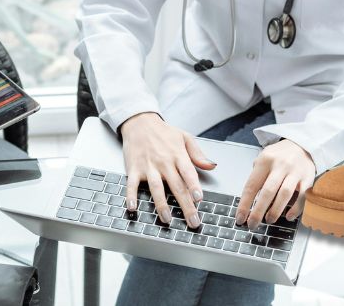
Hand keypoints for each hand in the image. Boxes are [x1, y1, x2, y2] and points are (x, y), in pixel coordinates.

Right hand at [119, 113, 215, 228]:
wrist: (139, 122)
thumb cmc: (163, 132)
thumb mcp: (184, 137)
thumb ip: (198, 154)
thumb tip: (212, 166)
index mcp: (177, 154)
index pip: (188, 172)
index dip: (193, 186)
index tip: (199, 199)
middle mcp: (163, 162)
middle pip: (176, 186)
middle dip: (185, 205)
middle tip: (192, 221)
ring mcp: (147, 166)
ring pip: (155, 187)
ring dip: (161, 204)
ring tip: (167, 219)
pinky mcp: (133, 169)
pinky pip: (131, 184)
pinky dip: (131, 196)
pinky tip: (133, 208)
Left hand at [235, 139, 315, 228]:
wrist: (302, 145)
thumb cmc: (279, 156)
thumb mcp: (263, 158)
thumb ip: (256, 176)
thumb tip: (247, 201)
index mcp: (265, 160)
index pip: (251, 185)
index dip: (244, 204)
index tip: (240, 218)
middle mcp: (280, 165)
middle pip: (267, 192)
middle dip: (258, 211)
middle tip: (253, 224)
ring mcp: (295, 171)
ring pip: (284, 194)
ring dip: (275, 210)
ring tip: (269, 220)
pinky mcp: (308, 177)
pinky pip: (303, 196)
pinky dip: (296, 209)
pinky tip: (289, 216)